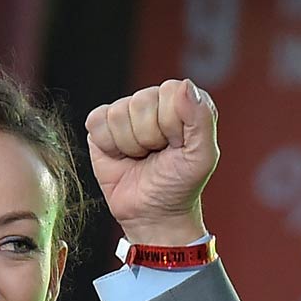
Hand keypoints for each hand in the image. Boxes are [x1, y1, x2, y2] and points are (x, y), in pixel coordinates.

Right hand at [85, 78, 217, 244]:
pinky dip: (109, 146)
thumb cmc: (179, 186)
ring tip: (141, 157)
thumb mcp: (202, 157)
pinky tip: (121, 157)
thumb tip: (185, 86)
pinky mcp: (101, 127)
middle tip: (157, 154)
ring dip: (130, 145)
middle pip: (141, 102)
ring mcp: (126, 113)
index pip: (170, 92)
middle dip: (150, 137)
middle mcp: (154, 102)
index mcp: (183, 102)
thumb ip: (201, 119)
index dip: (171, 124)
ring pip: (118, 114)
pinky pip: (97, 122)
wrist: (152, 214)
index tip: (177, 145)